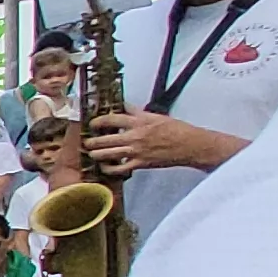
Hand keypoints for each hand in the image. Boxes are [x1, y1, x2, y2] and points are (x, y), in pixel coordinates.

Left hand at [84, 110, 243, 175]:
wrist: (191, 145)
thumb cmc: (177, 129)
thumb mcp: (156, 116)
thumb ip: (138, 113)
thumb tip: (124, 107)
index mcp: (139, 121)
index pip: (112, 119)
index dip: (98, 121)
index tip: (92, 123)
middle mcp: (135, 135)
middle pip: (105, 138)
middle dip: (92, 140)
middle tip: (86, 140)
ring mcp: (137, 151)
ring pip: (108, 154)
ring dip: (96, 154)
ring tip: (91, 152)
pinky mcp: (141, 163)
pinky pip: (120, 168)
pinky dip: (110, 168)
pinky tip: (105, 167)